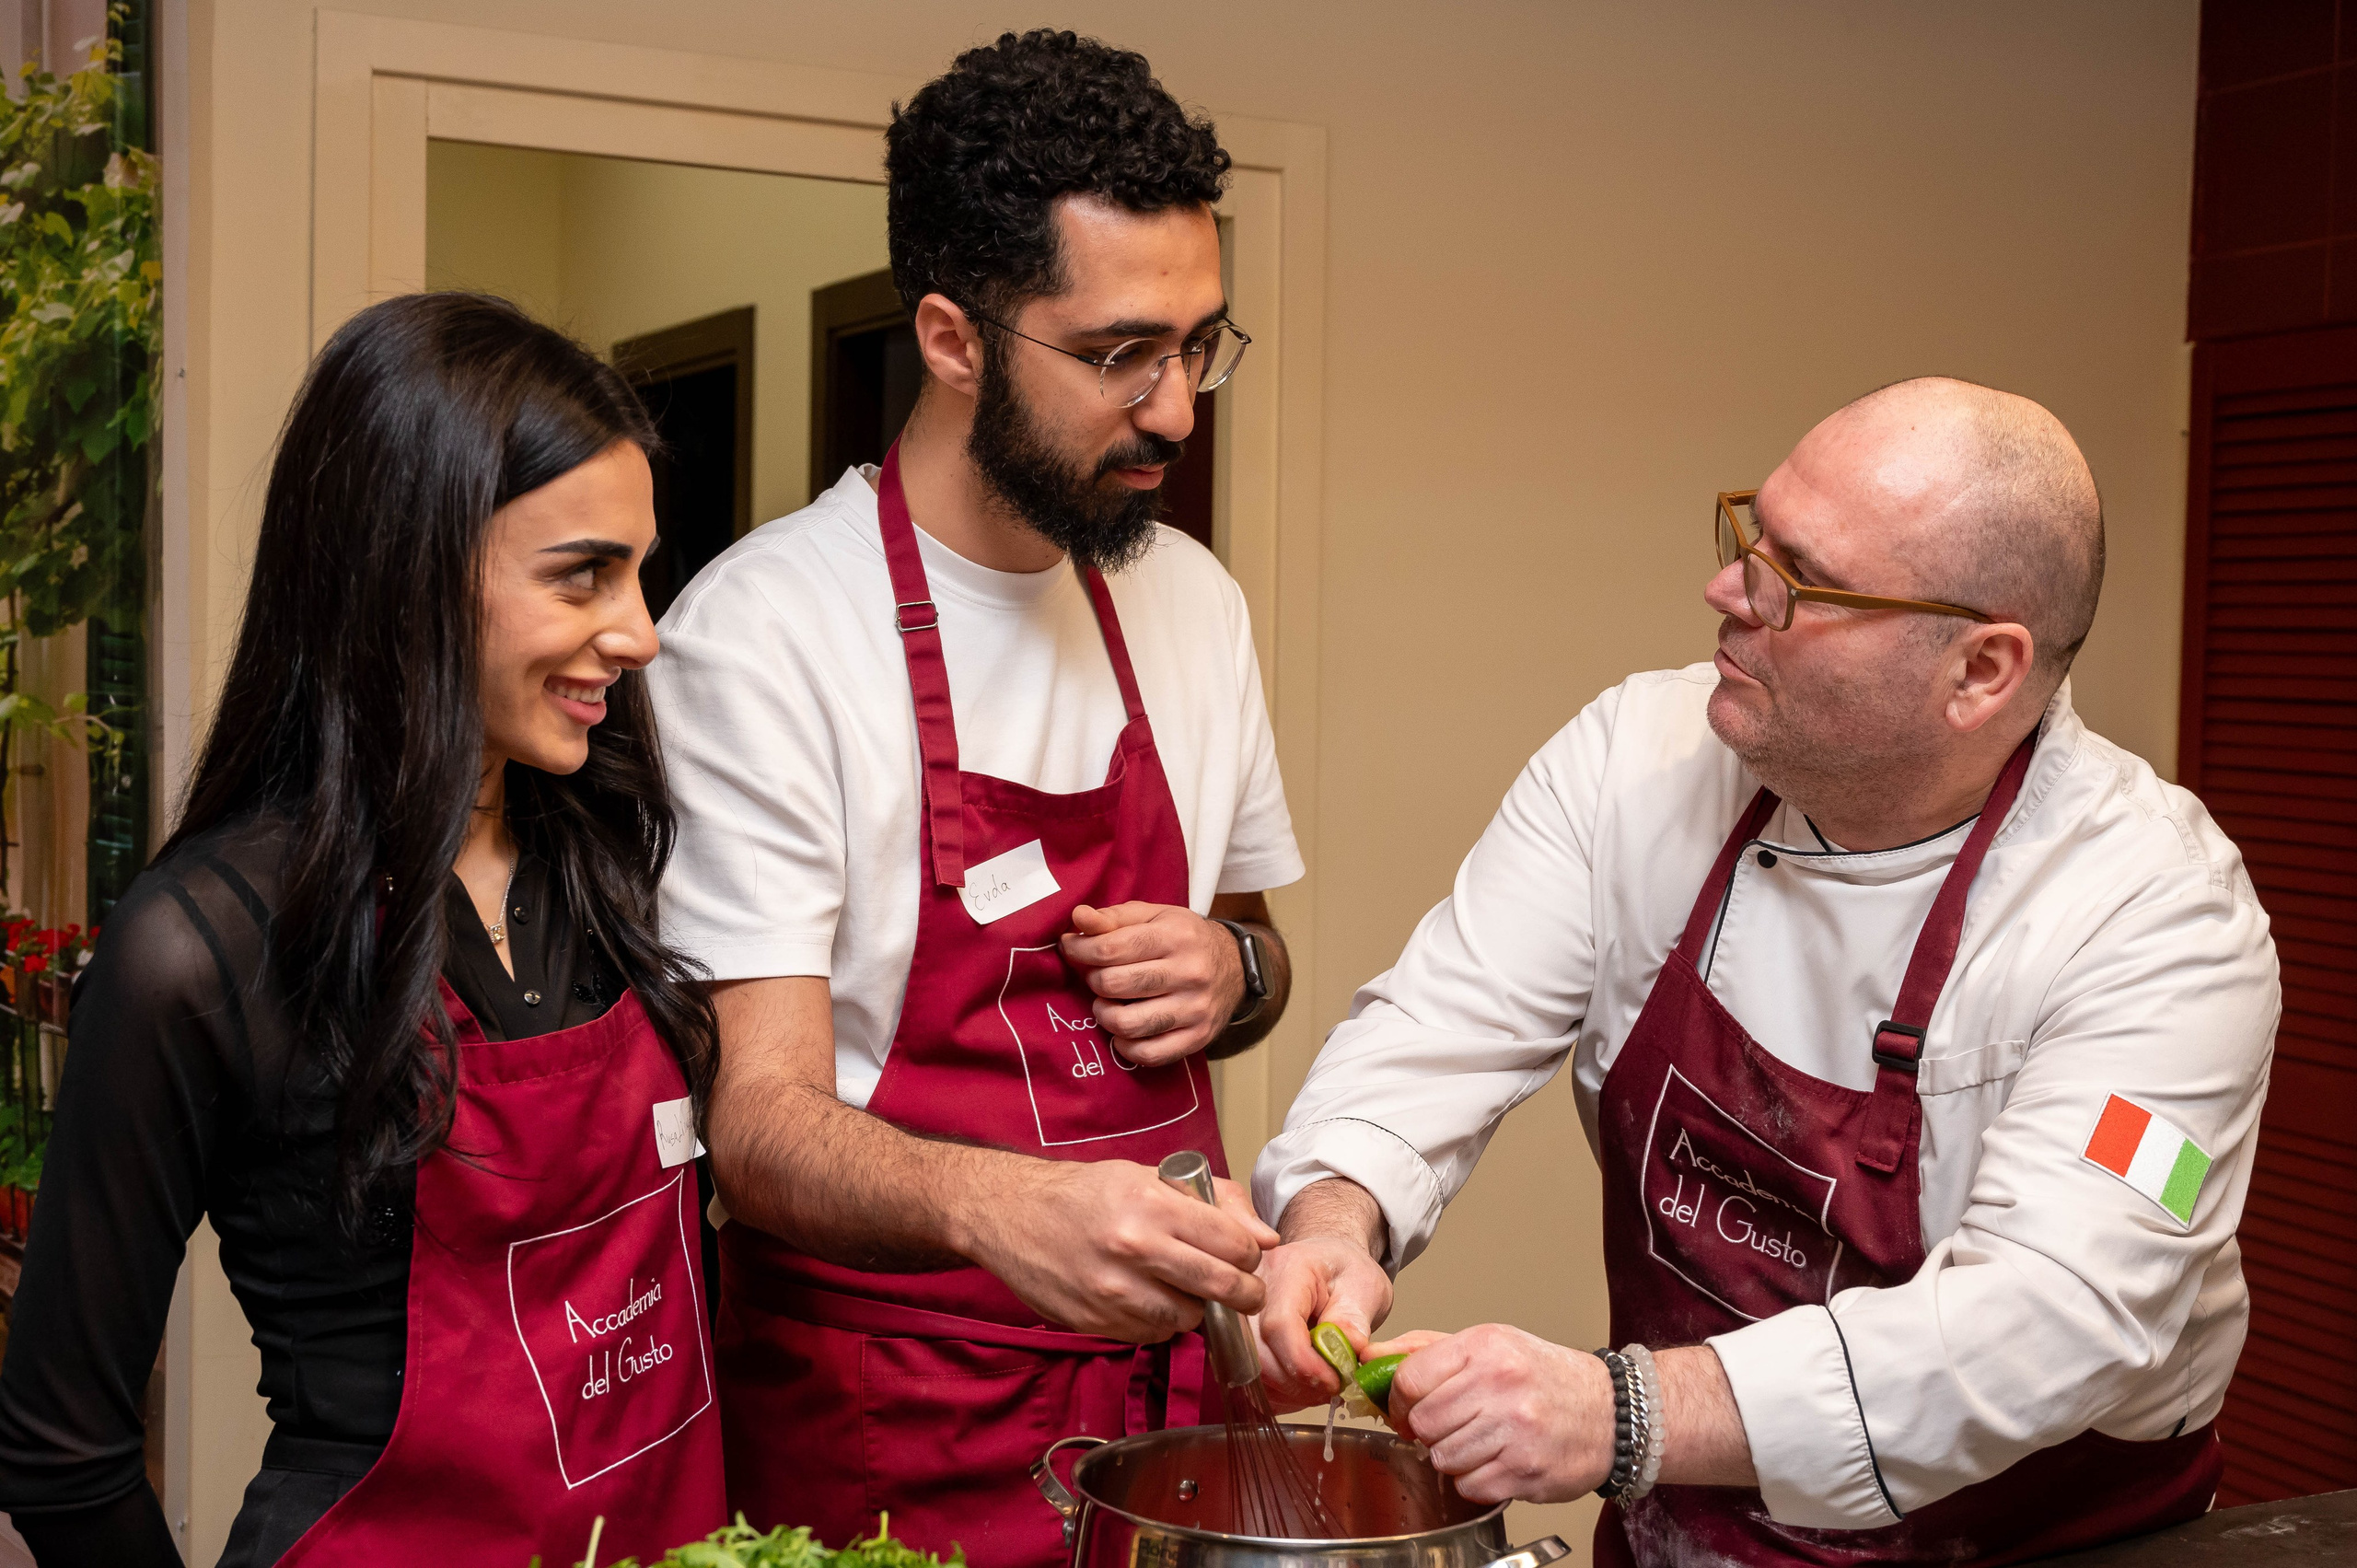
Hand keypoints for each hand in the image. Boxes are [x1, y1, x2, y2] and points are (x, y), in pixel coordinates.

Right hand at [957, 1156, 1278, 1341]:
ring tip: (1182, 1287)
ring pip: (1188, 1318)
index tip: (1246, 1256)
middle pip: (1222, 1288)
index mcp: (1152, 1205)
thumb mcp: (1150, 1177)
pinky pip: (1152, 1333)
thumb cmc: (1086, 1193)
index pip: (1234, 1245)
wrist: (1011, 1215)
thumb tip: (1266, 1239)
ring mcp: (1113, 1292)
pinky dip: (1160, 1321)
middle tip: (1244, 1291)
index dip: (1249, 1254)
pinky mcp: (1096, 1322)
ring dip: (1196, 1308)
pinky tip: (1147, 1297)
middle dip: (1244, 1293)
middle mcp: (1135, 1249)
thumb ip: (1216, 1202)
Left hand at [1061, 902, 1243, 1065]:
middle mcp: (1190, 972)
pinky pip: (1149, 1054)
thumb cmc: (1183, 938)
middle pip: (1114, 984)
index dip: (1079, 950)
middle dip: (1093, 981)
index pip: (1110, 947)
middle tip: (1096, 976)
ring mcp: (1196, 1008)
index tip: (1071, 948)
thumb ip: (1113, 917)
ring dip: (1104, 1014)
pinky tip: (1122, 1032)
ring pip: (1128, 1023)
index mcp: (1176, 935)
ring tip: (1106, 1003)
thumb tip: (1078, 919)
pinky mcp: (1198, 1037)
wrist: (1235, 966)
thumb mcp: (1153, 916)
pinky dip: (1125, 1046)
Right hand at [1252, 1235, 1396, 1409]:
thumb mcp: (1364, 1287)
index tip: (1334, 1381)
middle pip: (1258, 1352)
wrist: (1327, 1263)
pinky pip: (1247, 1376)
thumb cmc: (1344, 1271)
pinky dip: (1275, 1392)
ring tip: (1319, 1387)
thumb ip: (1354, 1318)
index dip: (1304, 1363)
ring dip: (1286, 1392)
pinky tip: (1301, 1387)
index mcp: (1288, 1269)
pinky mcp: (1239, 1335)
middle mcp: (1253, 1289)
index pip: (1280, 1324)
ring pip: (1249, 1369)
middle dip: (1297, 1383)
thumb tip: (1349, 1348)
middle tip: (1331, 1388)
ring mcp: (1239, 1312)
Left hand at [1389, 1324, 1614, 1503]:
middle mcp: (1500, 1385)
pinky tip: (1498, 1460)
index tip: (1408, 1406)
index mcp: (1485, 1347)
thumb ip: (1425, 1350)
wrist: (1611, 1412)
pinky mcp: (1526, 1470)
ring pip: (1442, 1457)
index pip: (1409, 1378)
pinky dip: (1476, 1480)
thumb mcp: (1489, 1344)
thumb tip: (1368, 1357)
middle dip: (1428, 1429)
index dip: (1399, 1399)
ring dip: (1453, 1455)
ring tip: (1480, 1441)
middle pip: (1422, 1422)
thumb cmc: (1543, 1376)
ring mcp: (1515, 1430)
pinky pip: (1469, 1486)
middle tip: (1451, 1425)